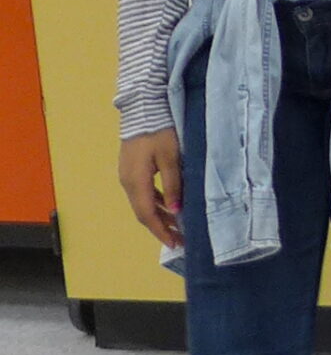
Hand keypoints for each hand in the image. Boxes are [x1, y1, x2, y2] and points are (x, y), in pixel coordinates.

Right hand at [119, 129, 181, 247]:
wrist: (143, 110)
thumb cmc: (159, 133)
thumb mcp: (171, 159)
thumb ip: (173, 185)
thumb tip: (175, 211)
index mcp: (136, 181)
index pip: (147, 214)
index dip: (160, 231)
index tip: (174, 243)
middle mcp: (127, 182)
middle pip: (143, 212)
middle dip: (161, 228)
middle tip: (180, 240)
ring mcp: (127, 176)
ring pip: (143, 203)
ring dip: (159, 216)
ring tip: (178, 227)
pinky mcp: (131, 170)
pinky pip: (143, 193)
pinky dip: (156, 203)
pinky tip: (169, 207)